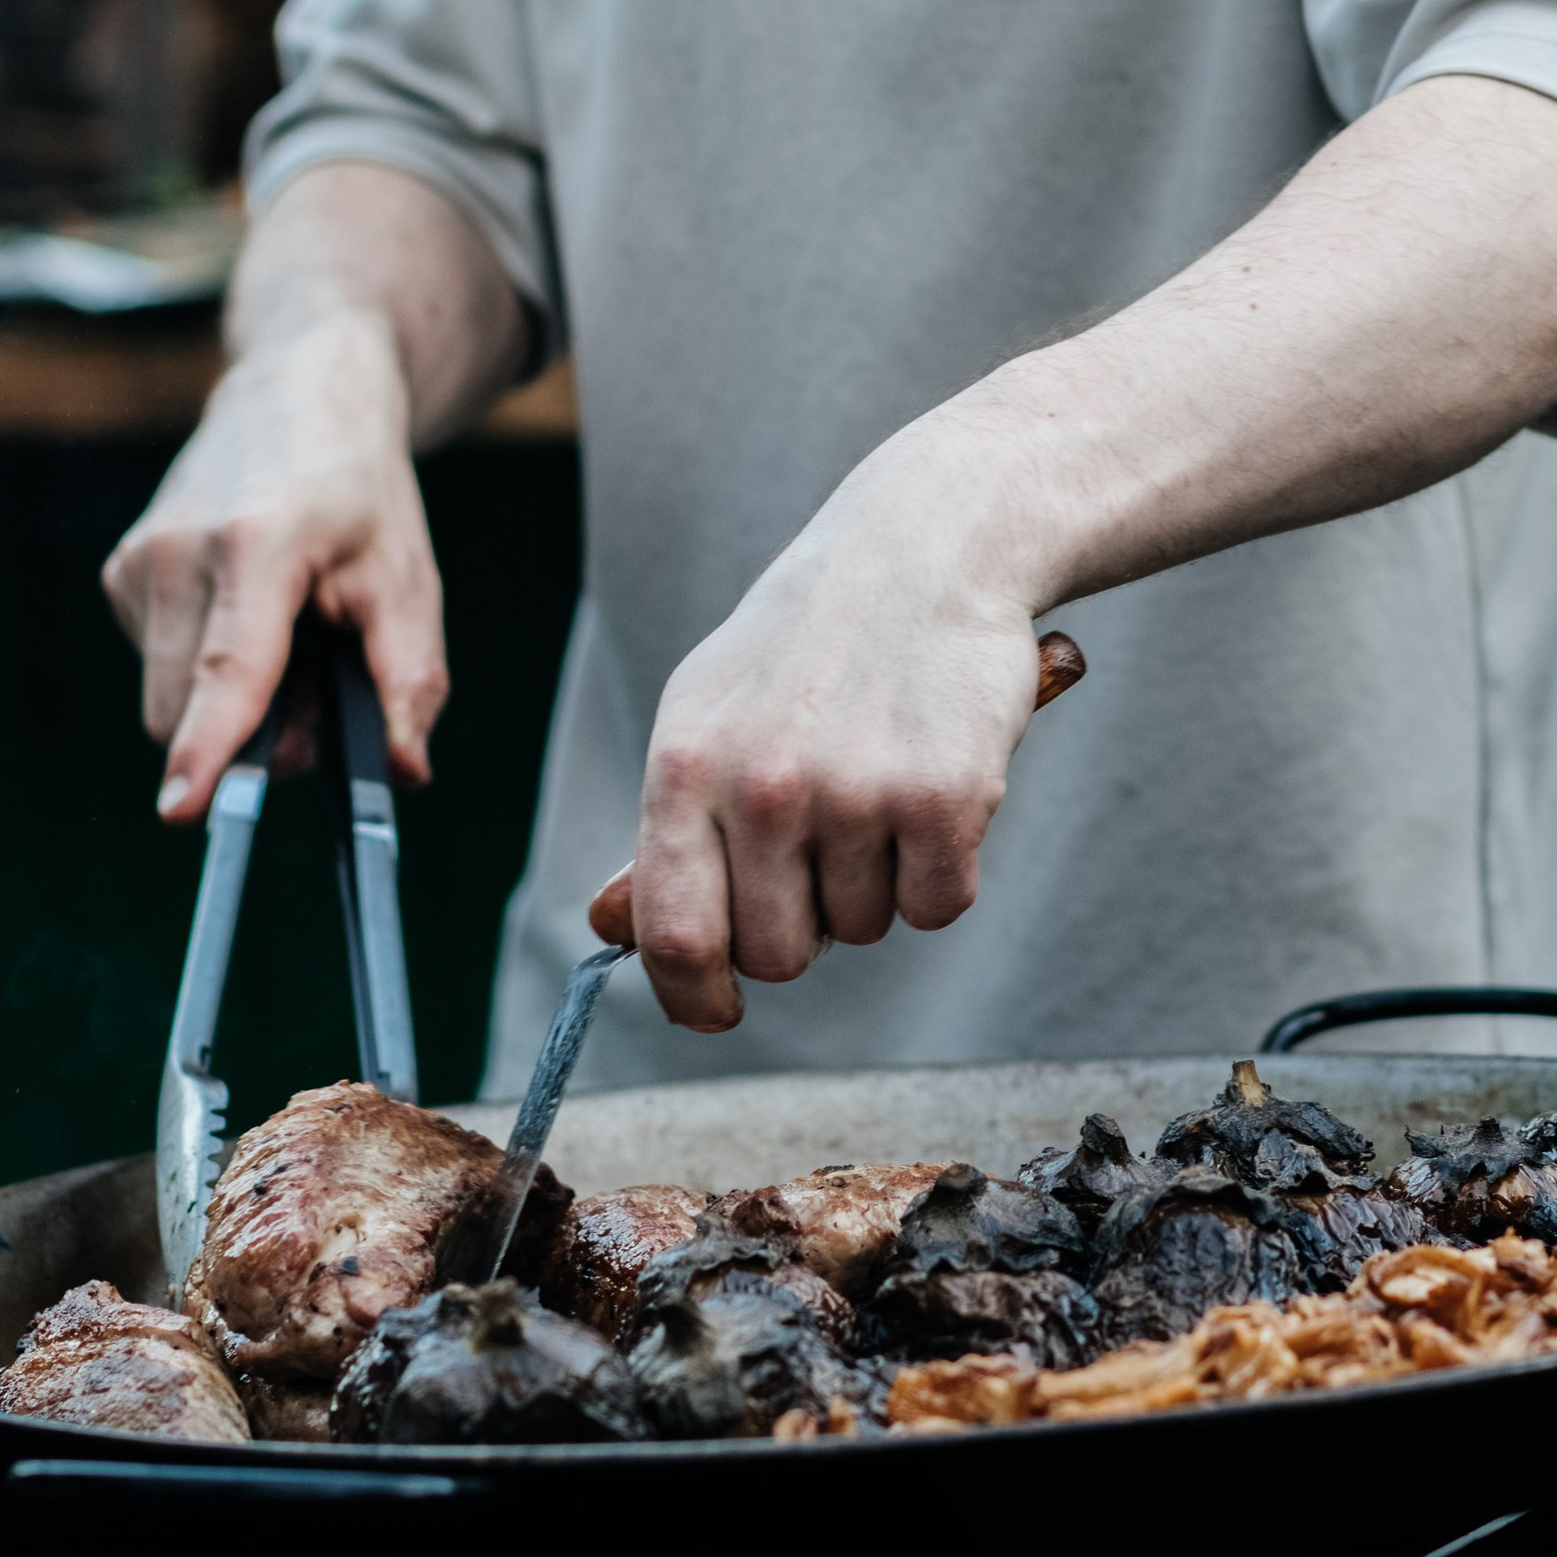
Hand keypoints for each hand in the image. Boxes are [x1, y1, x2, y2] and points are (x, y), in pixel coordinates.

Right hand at [102, 306, 446, 819]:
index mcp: (260, 542)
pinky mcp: (120, 570)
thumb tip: (403, 770)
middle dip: (247, 736)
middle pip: (187, 710)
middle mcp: (180, 548)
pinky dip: (203, 667)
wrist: (296, 392)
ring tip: (288, 633)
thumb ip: (409, 678)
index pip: (229, 665)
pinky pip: (158, 665)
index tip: (183, 809)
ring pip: (169, 697)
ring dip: (228, 700)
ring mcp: (139, 558)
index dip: (209, 745)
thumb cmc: (359, 489)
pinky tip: (249, 613)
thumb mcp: (407, 576)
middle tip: (318, 688)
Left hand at [591, 437, 1086, 1027]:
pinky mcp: (945, 799)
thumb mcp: (707, 713)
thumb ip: (667, 829)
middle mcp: (763, 786)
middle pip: (776, 955)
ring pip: (863, 929)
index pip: (672, 935)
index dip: (692, 997)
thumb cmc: (806, 643)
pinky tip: (935, 790)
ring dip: (876, 881)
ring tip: (881, 781)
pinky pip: (937, 906)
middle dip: (803, 925)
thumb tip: (611, 929)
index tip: (718, 1011)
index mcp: (685, 766)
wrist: (928, 545)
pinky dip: (943, 870)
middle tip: (825, 845)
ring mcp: (856, 793)